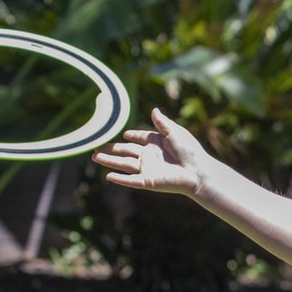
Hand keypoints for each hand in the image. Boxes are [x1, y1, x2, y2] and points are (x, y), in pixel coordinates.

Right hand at [92, 108, 208, 194]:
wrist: (197, 171)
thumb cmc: (190, 151)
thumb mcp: (175, 132)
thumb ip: (162, 122)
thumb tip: (155, 110)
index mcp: (156, 143)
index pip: (140, 138)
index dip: (132, 135)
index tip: (125, 134)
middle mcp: (150, 156)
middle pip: (126, 152)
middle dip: (111, 149)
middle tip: (96, 148)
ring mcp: (147, 169)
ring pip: (123, 164)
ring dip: (109, 161)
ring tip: (94, 157)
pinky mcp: (148, 181)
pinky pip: (130, 180)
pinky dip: (119, 179)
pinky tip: (108, 176)